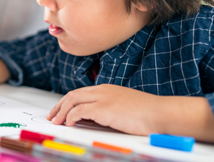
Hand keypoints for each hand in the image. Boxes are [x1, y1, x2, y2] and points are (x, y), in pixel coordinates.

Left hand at [47, 84, 162, 135]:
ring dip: (61, 112)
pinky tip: (68, 123)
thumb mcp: (124, 107)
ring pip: (72, 100)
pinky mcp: (104, 109)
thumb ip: (108, 109)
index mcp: (106, 89)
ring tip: (56, 122)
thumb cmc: (148, 113)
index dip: (67, 102)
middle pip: (72, 95)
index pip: (80, 93)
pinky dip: (70, 116)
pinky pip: (79, 111)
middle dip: (59, 106)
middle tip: (52, 116)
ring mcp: (102, 98)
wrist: (161, 113)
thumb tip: (94, 119)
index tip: (60, 111)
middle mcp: (102, 91)